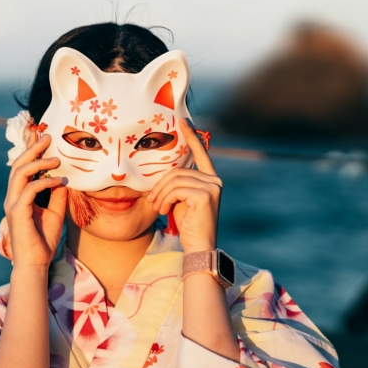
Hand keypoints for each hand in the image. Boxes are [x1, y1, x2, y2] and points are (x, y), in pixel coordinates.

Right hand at [3, 132, 67, 270]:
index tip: (41, 136)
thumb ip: (57, 195)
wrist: (36, 263)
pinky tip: (59, 181)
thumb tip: (64, 179)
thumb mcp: (55, 212)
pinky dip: (44, 183)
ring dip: (38, 163)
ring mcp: (13, 204)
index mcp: (20, 196)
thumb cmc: (43, 239)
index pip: (23, 168)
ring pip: (19, 174)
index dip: (30, 151)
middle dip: (32, 149)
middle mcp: (13, 197)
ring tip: (56, 159)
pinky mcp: (17, 213)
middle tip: (48, 136)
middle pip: (18, 166)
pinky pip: (29, 191)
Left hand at [147, 118, 220, 253]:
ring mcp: (212, 186)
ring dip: (161, 194)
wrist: (198, 246)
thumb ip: (178, 182)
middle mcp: (215, 180)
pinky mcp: (206, 195)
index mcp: (210, 178)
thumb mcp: (181, 199)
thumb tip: (165, 170)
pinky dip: (166, 200)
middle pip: (178, 170)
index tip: (182, 121)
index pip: (200, 153)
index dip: (191, 137)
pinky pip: (176, 189)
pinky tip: (166, 211)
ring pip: (175, 180)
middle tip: (153, 200)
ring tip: (158, 207)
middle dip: (161, 185)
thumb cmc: (187, 224)